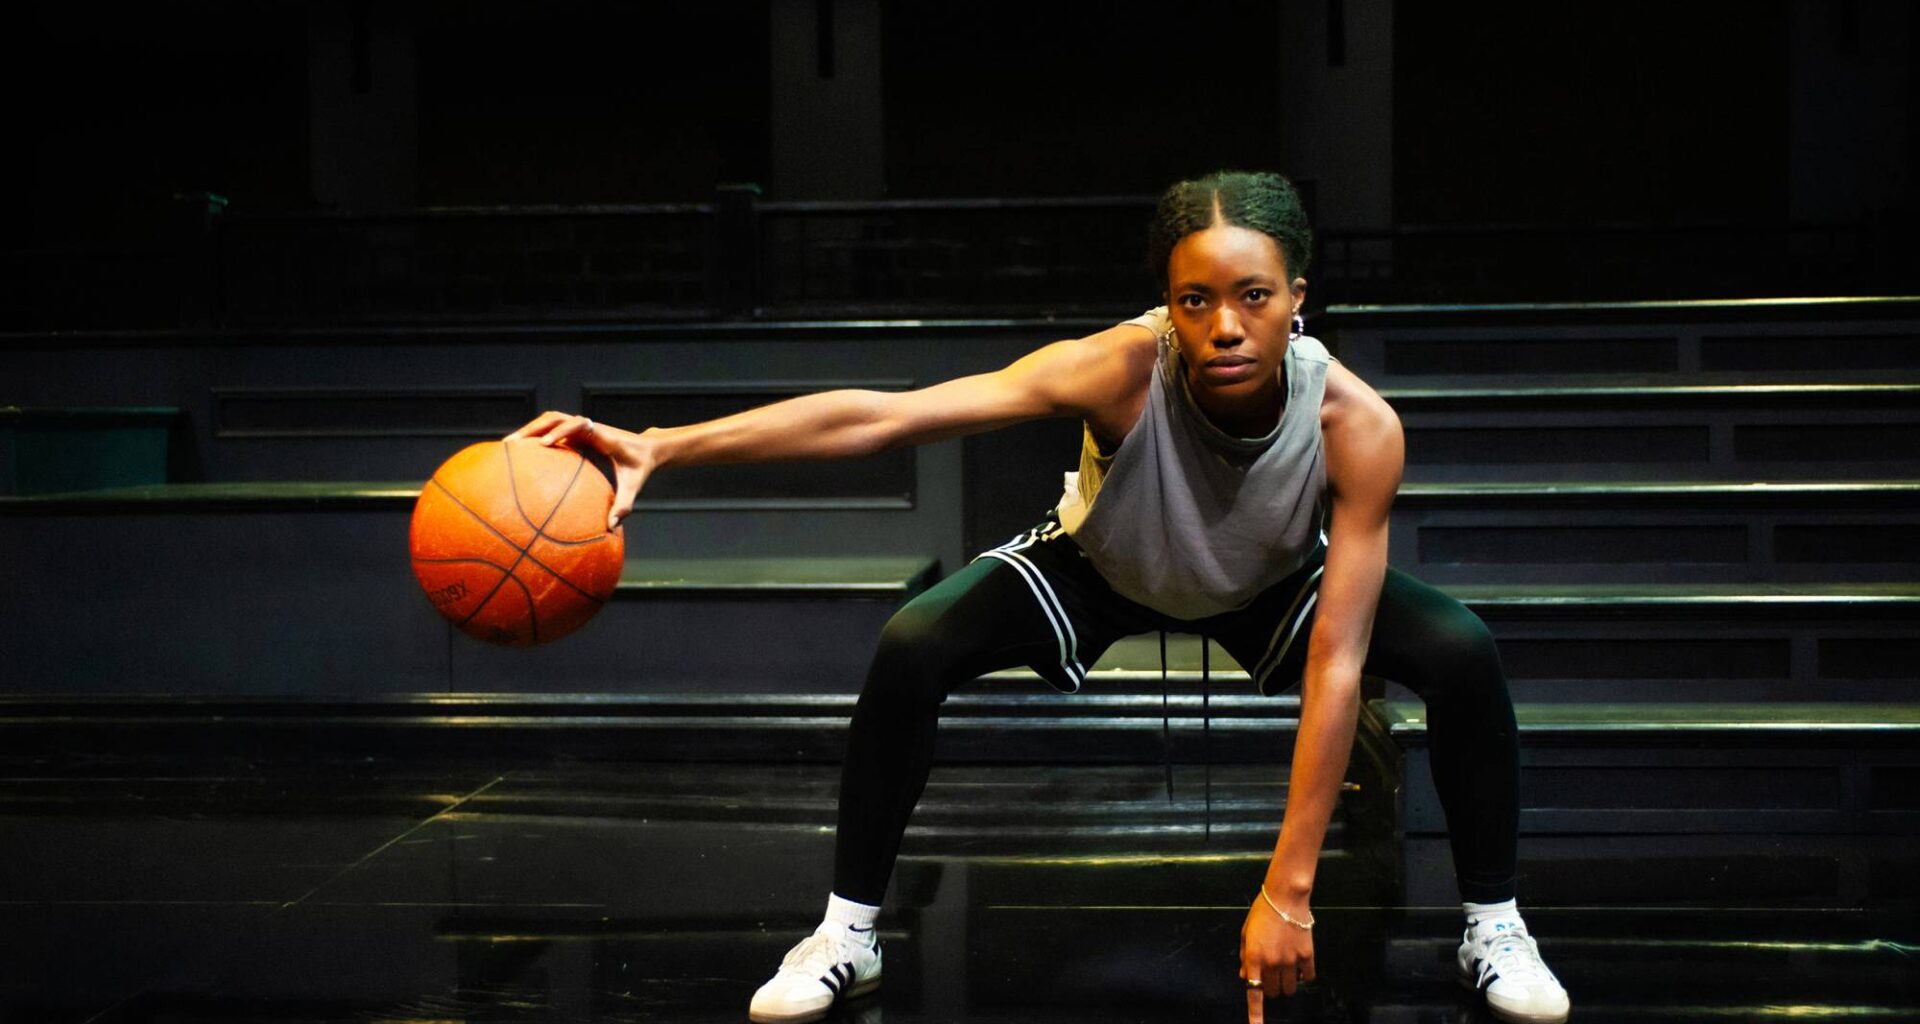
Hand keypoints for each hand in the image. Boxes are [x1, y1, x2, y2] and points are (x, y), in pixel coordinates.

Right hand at [506, 411, 656, 530]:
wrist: (648, 448)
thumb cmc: (641, 466)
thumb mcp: (634, 485)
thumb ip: (624, 505)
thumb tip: (612, 527)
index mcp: (603, 436)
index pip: (580, 426)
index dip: (562, 431)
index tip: (544, 444)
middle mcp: (590, 427)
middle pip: (557, 418)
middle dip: (534, 428)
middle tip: (512, 445)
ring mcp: (582, 428)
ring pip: (552, 419)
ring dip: (530, 428)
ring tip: (508, 446)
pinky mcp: (577, 432)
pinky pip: (553, 428)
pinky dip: (536, 434)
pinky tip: (521, 452)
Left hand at [1240, 889, 1314, 1022]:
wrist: (1286, 897)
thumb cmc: (1262, 912)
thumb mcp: (1246, 933)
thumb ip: (1246, 957)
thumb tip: (1246, 976)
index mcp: (1254, 957)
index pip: (1254, 992)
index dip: (1255, 1014)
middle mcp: (1272, 963)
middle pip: (1273, 992)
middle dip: (1269, 987)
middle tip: (1270, 973)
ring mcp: (1291, 961)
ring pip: (1290, 989)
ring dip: (1286, 983)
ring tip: (1285, 967)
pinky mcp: (1307, 956)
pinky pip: (1308, 977)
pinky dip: (1303, 975)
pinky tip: (1299, 962)